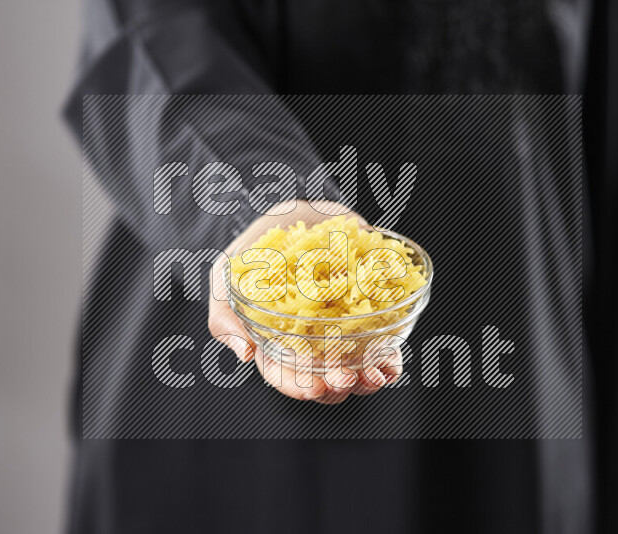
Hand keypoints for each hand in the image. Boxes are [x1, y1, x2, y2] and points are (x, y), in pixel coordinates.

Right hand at [207, 200, 401, 403]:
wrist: (299, 214)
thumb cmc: (257, 247)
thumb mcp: (226, 274)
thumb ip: (225, 314)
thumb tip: (245, 354)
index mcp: (274, 341)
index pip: (284, 375)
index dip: (298, 386)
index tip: (314, 387)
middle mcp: (308, 342)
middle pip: (322, 379)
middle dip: (336, 385)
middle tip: (346, 379)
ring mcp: (338, 331)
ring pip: (353, 369)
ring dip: (366, 379)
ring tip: (375, 375)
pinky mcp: (364, 314)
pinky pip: (379, 344)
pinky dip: (388, 359)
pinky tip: (392, 364)